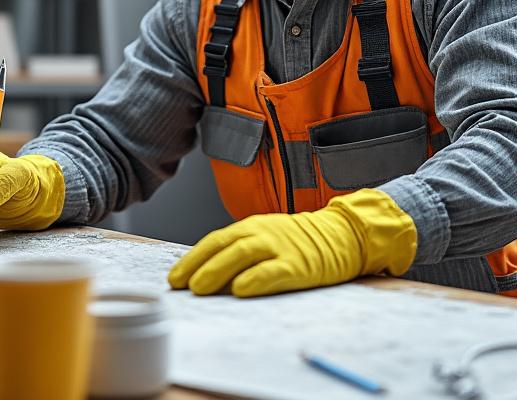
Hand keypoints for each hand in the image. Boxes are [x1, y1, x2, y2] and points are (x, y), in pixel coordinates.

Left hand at [167, 189, 416, 297]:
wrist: (342, 234)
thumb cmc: (300, 240)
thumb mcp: (266, 237)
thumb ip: (240, 252)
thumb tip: (208, 276)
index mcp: (252, 226)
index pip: (215, 240)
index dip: (192, 258)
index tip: (174, 276)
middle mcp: (263, 233)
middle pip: (224, 246)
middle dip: (198, 265)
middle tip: (180, 284)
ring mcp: (281, 247)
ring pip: (242, 255)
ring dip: (218, 270)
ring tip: (199, 288)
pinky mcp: (299, 265)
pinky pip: (273, 271)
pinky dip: (255, 279)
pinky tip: (240, 289)